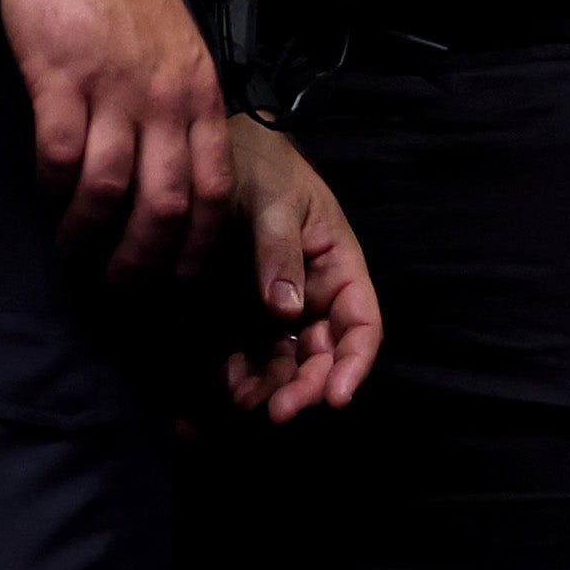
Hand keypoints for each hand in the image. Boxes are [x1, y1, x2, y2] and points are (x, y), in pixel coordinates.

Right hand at [0, 0, 229, 278]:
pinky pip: (58, 151)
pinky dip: (50, 184)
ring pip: (111, 186)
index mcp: (201, 94)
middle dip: (145, 255)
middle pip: (167, 200)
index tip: (179, 275)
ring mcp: (115, 88)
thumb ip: (183, 105)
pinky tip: (45, 193)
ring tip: (74, 248)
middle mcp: (168, 98)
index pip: (216, 185)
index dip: (199, 240)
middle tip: (120, 282)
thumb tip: (179, 165)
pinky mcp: (62, 77)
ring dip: (89, 229)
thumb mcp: (180, 51)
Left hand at [218, 117, 380, 421]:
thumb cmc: (257, 169)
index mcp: (338, 266)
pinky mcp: (235, 318)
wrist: (208, 157)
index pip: (361, 323)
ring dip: (272, 392)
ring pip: (285, 366)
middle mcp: (312, 295)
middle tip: (279, 412)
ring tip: (246, 404)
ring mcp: (273, 310)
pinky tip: (224, 389)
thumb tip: (287, 311)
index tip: (334, 397)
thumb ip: (280, 253)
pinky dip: (238, 381)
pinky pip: (244, 360)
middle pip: (324, 356)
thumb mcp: (273, 202)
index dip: (355, 363)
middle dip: (307, 388)